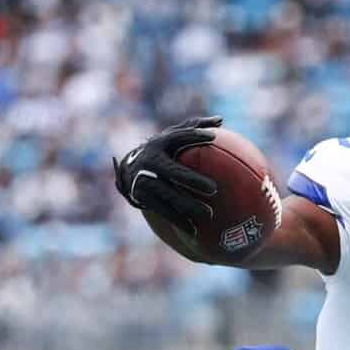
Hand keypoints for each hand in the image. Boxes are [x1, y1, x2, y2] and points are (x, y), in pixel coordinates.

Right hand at [113, 116, 222, 231]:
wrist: (128, 171)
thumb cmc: (162, 151)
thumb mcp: (171, 137)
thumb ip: (193, 128)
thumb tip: (220, 120)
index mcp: (160, 142)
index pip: (178, 137)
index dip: (194, 135)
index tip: (213, 138)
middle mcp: (150, 160)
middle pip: (173, 172)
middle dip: (192, 180)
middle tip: (214, 189)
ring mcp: (144, 179)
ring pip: (169, 194)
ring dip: (188, 205)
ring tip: (209, 214)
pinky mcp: (141, 196)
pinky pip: (163, 210)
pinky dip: (178, 220)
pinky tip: (194, 230)